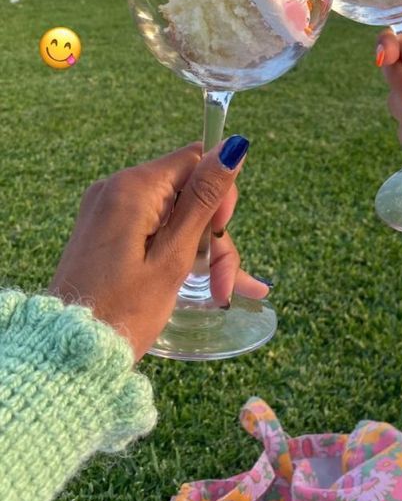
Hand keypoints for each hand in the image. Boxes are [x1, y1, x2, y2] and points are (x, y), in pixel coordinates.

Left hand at [49, 140, 270, 360]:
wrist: (68, 353)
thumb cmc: (123, 311)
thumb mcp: (173, 256)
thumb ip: (203, 199)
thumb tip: (233, 147)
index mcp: (133, 188)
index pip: (195, 160)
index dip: (218, 194)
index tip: (220, 235)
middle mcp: (117, 189)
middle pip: (187, 193)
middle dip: (212, 236)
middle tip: (226, 284)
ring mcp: (109, 210)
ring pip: (175, 216)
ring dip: (201, 253)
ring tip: (223, 294)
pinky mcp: (106, 232)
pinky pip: (154, 230)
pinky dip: (178, 253)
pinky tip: (208, 286)